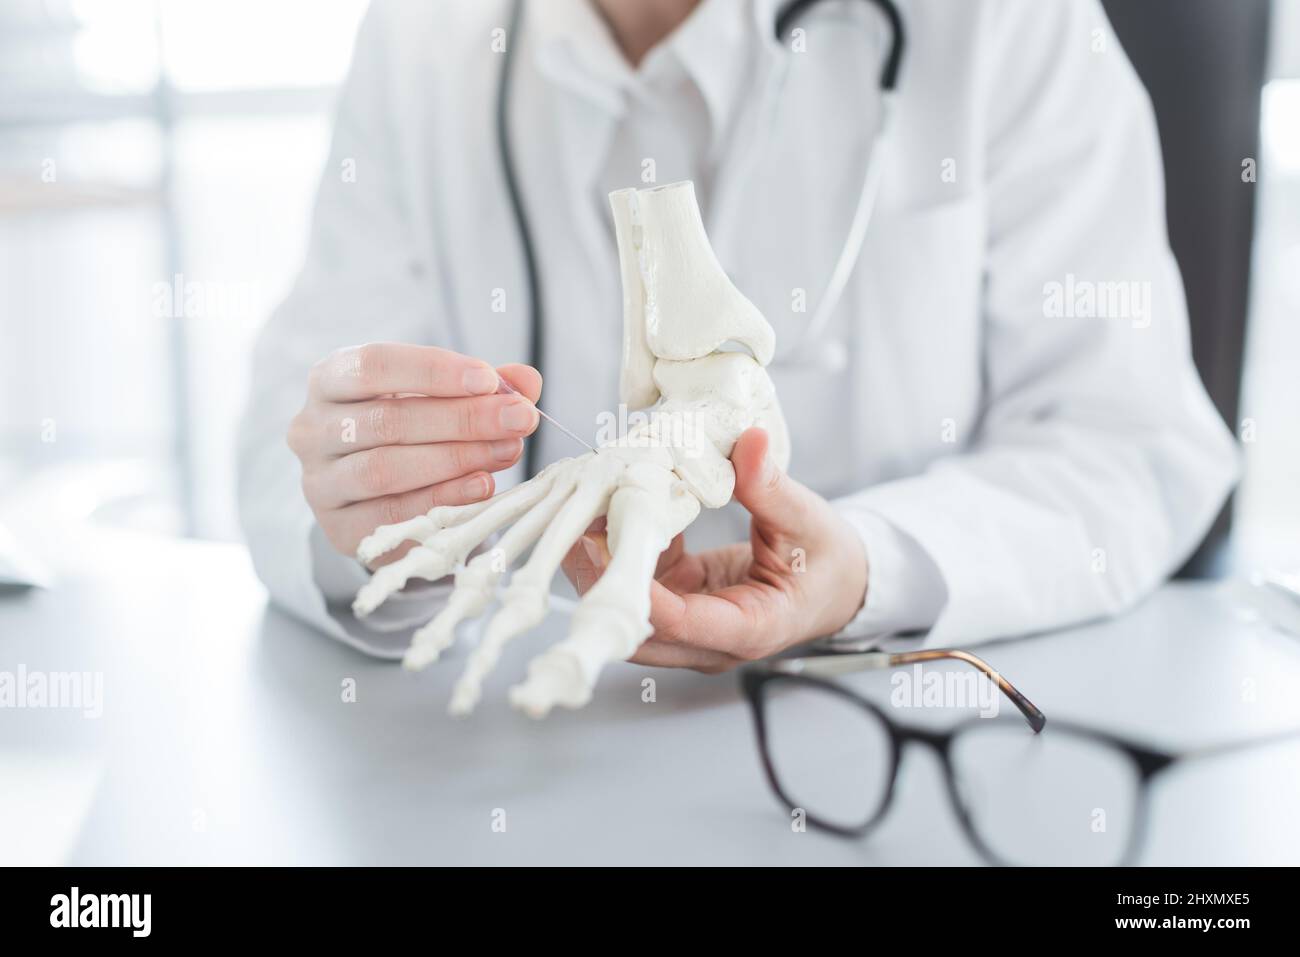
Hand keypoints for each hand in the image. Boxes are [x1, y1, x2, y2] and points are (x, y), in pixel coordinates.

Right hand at [287, 342, 539, 561]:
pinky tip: (481, 486)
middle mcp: (312, 428)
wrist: (381, 496)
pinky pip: (391, 514)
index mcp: (330, 379)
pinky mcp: (338, 528)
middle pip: (387, 420)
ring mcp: (320, 482)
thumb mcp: (442, 398)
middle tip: (518, 419)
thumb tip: (526, 381)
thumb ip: (483, 387)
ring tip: (505, 451)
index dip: (434, 371)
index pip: (375, 365)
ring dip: (455, 459)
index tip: (490, 380)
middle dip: (462, 419)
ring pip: (385, 468)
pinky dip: (442, 499)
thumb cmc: (411, 430)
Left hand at [562, 427, 868, 671]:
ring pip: (629, 612)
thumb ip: (771, 487)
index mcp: (749, 628)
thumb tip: (748, 442)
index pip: (682, 624)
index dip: (639, 593)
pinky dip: (621, 552)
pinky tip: (612, 513)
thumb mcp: (807, 520)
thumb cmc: (827, 561)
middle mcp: (710, 641)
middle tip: (578, 525)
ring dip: (602, 567)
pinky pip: (639, 584)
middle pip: (639, 630)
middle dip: (602, 581)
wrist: (837, 583)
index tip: (608, 550)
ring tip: (586, 513)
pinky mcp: (679, 603)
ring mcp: (690, 627)